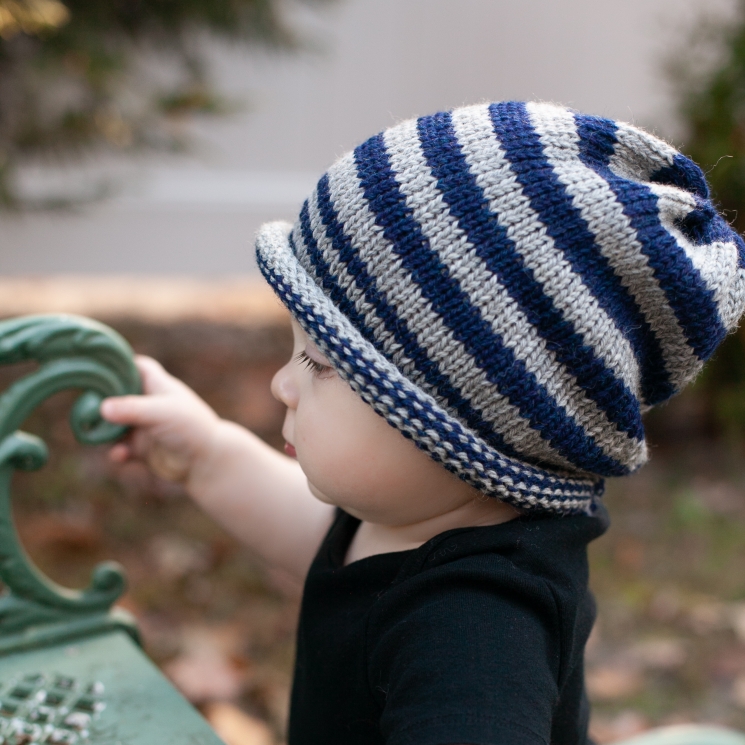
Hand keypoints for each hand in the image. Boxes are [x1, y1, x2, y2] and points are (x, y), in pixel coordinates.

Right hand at [100, 356, 220, 483]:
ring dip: (104, 431)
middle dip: (101, 401)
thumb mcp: (160, 412)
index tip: (96, 364)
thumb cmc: (190, 428)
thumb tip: (102, 408)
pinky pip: (121, 448)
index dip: (119, 363)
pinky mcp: (144, 449)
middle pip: (118, 396)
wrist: (207, 463)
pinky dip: (117, 451)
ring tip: (97, 436)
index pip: (138, 367)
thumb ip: (131, 409)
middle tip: (82, 405)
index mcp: (159, 387)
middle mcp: (150, 405)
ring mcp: (146, 427)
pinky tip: (120, 455)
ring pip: (115, 425)